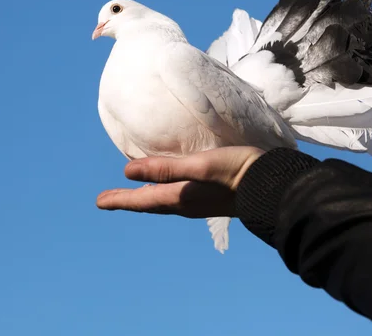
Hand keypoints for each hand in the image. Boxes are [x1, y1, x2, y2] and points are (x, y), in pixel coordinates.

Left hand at [97, 146, 264, 217]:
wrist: (272, 184)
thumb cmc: (236, 170)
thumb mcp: (199, 166)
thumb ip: (166, 168)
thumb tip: (128, 171)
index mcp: (180, 197)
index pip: (142, 200)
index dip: (120, 199)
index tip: (99, 202)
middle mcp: (186, 204)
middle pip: (150, 204)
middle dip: (128, 201)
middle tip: (108, 200)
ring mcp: (200, 204)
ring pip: (163, 203)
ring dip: (145, 199)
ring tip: (133, 196)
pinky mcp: (211, 198)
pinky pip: (177, 199)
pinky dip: (164, 195)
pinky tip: (170, 189)